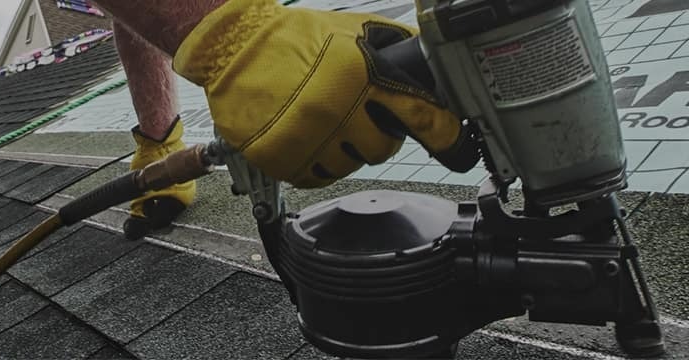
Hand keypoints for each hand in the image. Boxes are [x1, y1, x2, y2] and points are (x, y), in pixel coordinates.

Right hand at [171, 0, 465, 187]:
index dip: (445, 135)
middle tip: (362, 120)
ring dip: (345, 150)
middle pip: (383, 148)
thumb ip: (392, 47)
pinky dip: (318, 164)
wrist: (233, 50)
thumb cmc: (293, 39)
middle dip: (379, 136)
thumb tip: (428, 65)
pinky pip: (318, 178)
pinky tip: (310, 141)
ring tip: (327, 125)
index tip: (455, 145)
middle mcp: (340, 110)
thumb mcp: (352, 30)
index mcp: (363, 76)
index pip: (421, 116)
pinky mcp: (284, 160)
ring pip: (350, 166)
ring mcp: (311, 138)